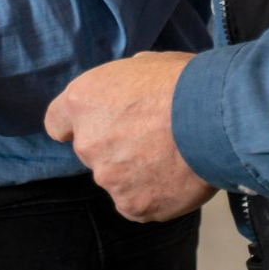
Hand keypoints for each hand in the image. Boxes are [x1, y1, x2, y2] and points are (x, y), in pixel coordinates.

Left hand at [44, 52, 217, 221]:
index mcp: (82, 100)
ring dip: (136, 170)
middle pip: (93, 150)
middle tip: (150, 136)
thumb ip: (121, 86)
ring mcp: (108, 177)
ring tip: (170, 155)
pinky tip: (174, 177)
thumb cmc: (181, 81)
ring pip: (117, 178)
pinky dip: (153, 194)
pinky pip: (137, 202)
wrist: (212, 117)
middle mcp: (87, 141)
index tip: (95, 125)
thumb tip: (128, 94)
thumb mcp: (142, 64)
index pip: (57, 123)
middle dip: (115, 145)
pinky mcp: (132, 205)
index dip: (75, 125)